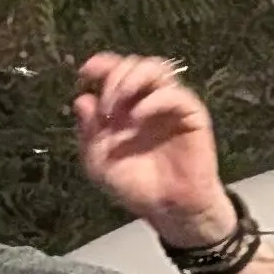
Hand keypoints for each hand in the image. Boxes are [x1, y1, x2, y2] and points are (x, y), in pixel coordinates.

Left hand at [73, 52, 233, 244]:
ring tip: (118, 105)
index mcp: (125, 107)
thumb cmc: (136, 186)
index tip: (86, 72)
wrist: (168, 209)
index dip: (102, 65)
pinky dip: (152, 101)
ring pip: (157, 69)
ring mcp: (170, 105)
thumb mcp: (99, 163)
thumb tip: (81, 100)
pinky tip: (137, 119)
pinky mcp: (191, 116)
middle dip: (114, 77)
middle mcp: (147, 100)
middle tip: (105, 106)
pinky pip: (175, 94)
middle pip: (134, 64)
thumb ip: (88, 132)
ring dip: (132, 80)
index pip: (115, 72)